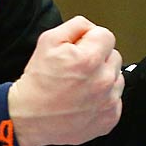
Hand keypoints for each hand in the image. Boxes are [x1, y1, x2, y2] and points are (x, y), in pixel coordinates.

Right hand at [7, 15, 124, 145]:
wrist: (29, 118)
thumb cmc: (37, 82)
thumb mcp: (47, 41)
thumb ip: (75, 26)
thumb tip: (90, 27)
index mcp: (89, 59)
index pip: (106, 35)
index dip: (90, 39)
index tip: (80, 49)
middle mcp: (103, 81)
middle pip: (114, 56)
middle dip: (98, 58)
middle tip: (77, 69)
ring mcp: (108, 102)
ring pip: (116, 78)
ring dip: (103, 78)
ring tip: (80, 85)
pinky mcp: (109, 118)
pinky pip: (115, 100)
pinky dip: (103, 99)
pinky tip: (84, 100)